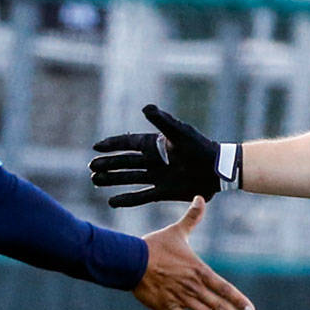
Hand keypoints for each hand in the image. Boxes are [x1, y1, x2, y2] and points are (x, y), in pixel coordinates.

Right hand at [91, 104, 230, 207]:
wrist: (218, 170)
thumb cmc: (200, 147)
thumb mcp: (181, 132)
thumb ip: (163, 121)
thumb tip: (145, 108)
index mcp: (156, 144)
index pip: (128, 142)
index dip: (112, 144)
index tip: (96, 147)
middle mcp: (153, 160)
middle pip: (125, 162)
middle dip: (108, 164)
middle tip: (91, 167)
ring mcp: (157, 176)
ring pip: (129, 178)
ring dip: (112, 179)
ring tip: (95, 180)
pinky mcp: (163, 192)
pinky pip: (140, 196)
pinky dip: (126, 199)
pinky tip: (112, 201)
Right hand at [134, 198, 255, 309]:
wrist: (131, 260)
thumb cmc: (154, 245)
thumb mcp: (177, 230)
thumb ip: (192, 217)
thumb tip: (200, 197)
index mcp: (199, 270)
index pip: (224, 287)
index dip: (238, 300)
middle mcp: (193, 286)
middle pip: (219, 305)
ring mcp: (181, 298)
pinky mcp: (168, 307)